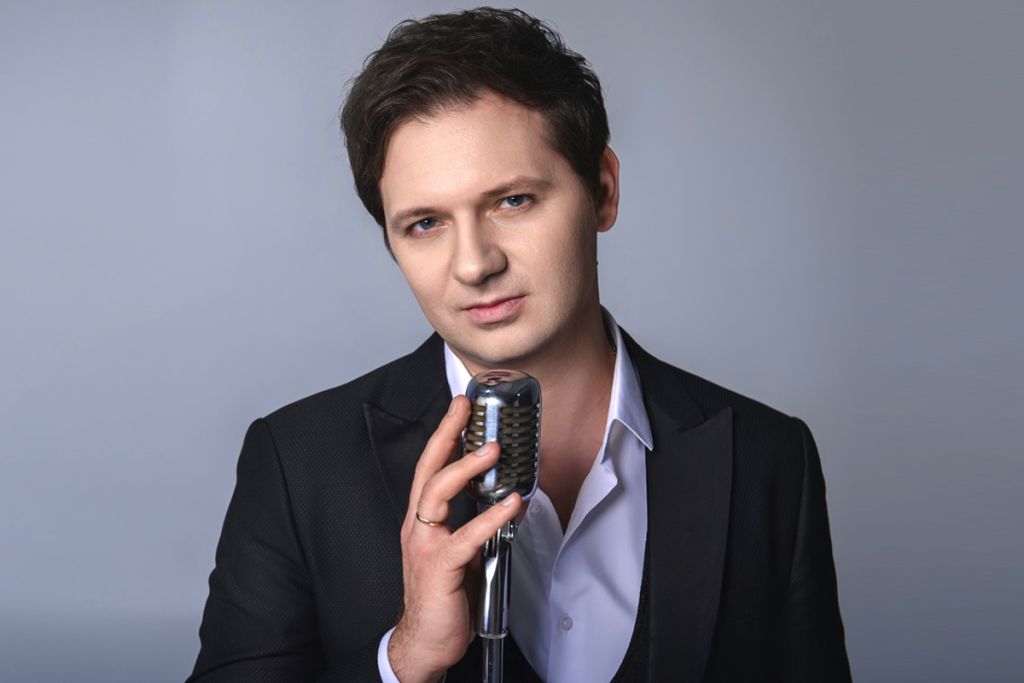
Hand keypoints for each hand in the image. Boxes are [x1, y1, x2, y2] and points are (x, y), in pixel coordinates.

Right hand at [388, 395, 522, 682]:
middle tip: (466, 409)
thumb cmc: (443, 596)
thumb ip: (473, 525)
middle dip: (446, 434)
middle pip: (428, 469)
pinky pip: (466, 536)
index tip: (459, 408)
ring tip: (493, 449)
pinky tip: (511, 504)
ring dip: (466, 468)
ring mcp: (425, 545)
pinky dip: (490, 518)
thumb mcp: (458, 552)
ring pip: (438, 494)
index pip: (429, 468)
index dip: (443, 436)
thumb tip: (503, 502)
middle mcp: (418, 526)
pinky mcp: (439, 567)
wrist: (425, 641)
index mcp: (421, 520)